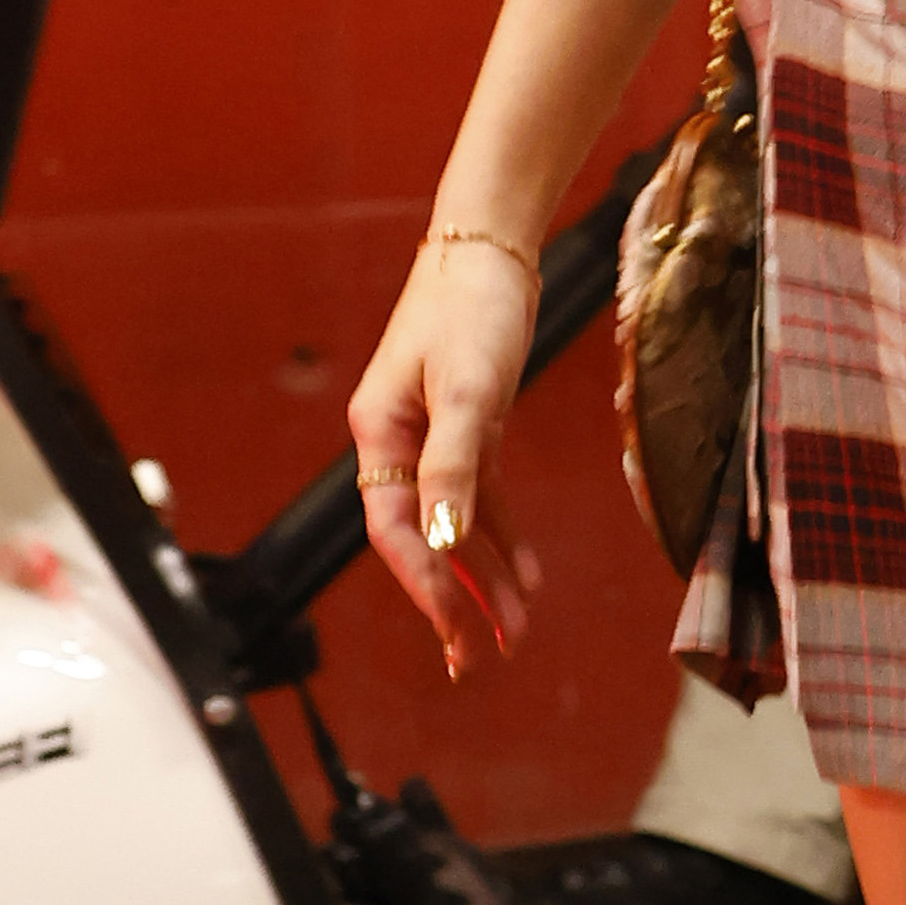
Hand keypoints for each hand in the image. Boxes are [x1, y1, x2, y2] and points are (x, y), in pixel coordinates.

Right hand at [348, 241, 541, 678]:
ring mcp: (436, 436)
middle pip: (422, 540)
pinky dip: (503, 536)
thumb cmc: (472, 303)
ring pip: (456, 525)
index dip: (427, 584)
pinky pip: (482, 497)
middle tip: (479, 661)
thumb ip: (456, 463)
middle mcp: (401, 443)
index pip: (396, 530)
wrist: (493, 242)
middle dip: (452, 602)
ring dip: (484, 577)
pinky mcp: (473, 424)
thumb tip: (443, 542)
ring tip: (513, 633)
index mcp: (380, 435)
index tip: (457, 630)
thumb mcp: (468, 384)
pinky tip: (526, 575)